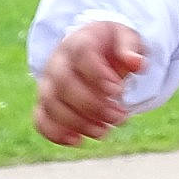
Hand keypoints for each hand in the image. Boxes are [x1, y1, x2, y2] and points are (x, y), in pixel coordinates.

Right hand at [33, 20, 146, 146]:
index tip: (118, 90)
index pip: (81, 53)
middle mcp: (57, 62)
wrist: (93, 51)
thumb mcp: (126, 37)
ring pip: (51, 104)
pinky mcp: (45, 104)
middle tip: (119, 116)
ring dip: (78, 122)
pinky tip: (78, 141)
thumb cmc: (111, 45)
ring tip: (105, 131)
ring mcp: (47, 83)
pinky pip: (40, 120)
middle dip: (93, 105)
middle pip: (64, 83)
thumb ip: (131, 48)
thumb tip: (137, 64)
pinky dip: (55, 133)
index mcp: (78, 41)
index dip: (97, 74)